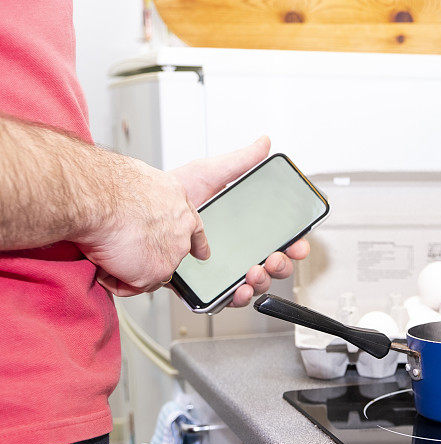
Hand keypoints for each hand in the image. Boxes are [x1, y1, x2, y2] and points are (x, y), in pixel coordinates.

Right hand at [77, 156, 209, 295]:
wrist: (98, 198)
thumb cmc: (107, 186)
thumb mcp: (138, 184)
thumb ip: (146, 203)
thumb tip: (134, 211)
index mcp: (178, 205)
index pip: (194, 229)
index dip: (197, 243)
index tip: (202, 254)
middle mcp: (182, 230)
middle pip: (169, 254)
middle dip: (149, 258)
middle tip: (124, 252)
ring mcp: (173, 253)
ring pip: (148, 272)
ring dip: (125, 267)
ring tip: (104, 248)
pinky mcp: (157, 272)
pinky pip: (131, 286)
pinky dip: (112, 280)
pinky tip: (102, 262)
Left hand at [169, 136, 309, 306]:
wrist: (137, 211)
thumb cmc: (170, 193)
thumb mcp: (209, 173)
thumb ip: (240, 162)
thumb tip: (263, 143)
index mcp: (242, 228)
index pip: (276, 239)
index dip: (293, 244)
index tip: (298, 243)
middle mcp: (234, 251)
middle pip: (269, 265)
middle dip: (280, 266)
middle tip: (275, 258)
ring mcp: (218, 270)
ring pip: (251, 284)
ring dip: (260, 282)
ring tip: (254, 272)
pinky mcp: (199, 286)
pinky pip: (223, 298)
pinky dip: (235, 298)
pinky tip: (238, 290)